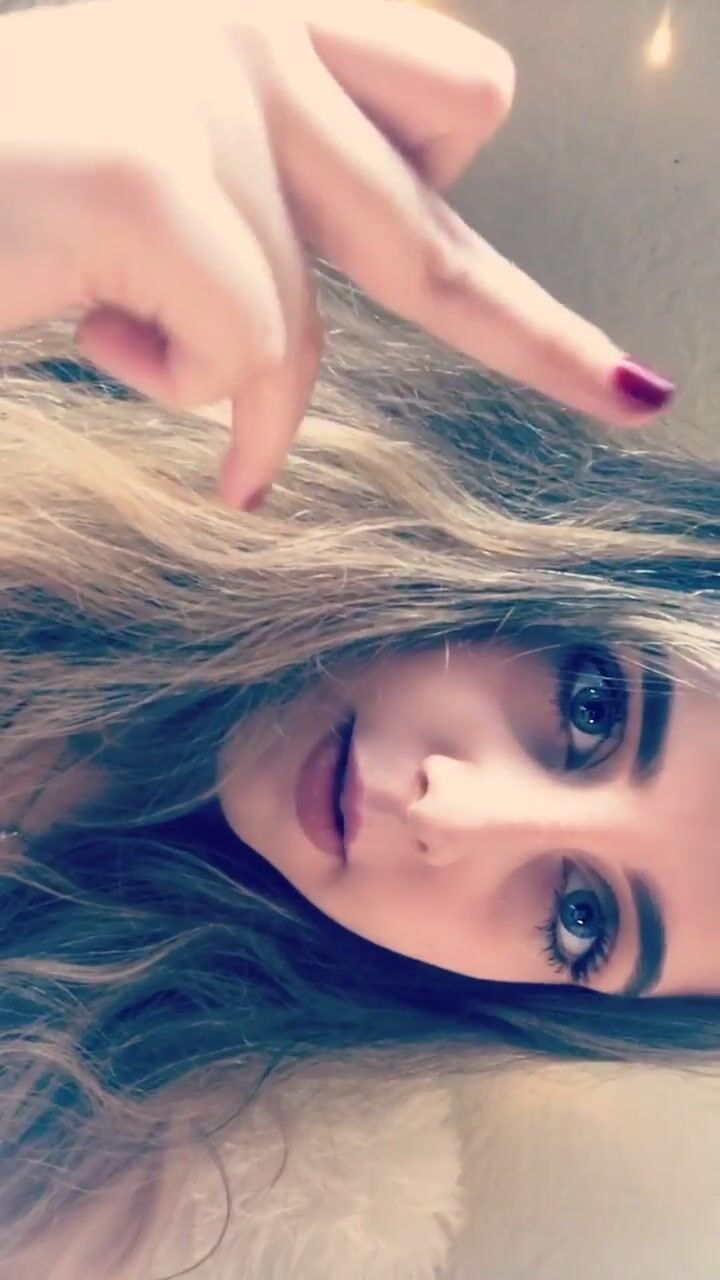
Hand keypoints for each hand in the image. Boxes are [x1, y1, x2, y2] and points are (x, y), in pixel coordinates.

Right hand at [0, 0, 673, 506]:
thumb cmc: (2, 193)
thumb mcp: (159, 172)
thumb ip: (276, 193)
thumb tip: (359, 269)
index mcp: (261, 17)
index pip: (448, 99)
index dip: (479, 203)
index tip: (560, 304)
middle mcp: (248, 22)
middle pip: (438, 223)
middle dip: (537, 334)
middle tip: (628, 399)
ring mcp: (201, 86)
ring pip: (309, 317)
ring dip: (227, 374)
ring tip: (118, 335)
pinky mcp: (151, 173)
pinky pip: (242, 355)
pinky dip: (186, 396)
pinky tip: (96, 341)